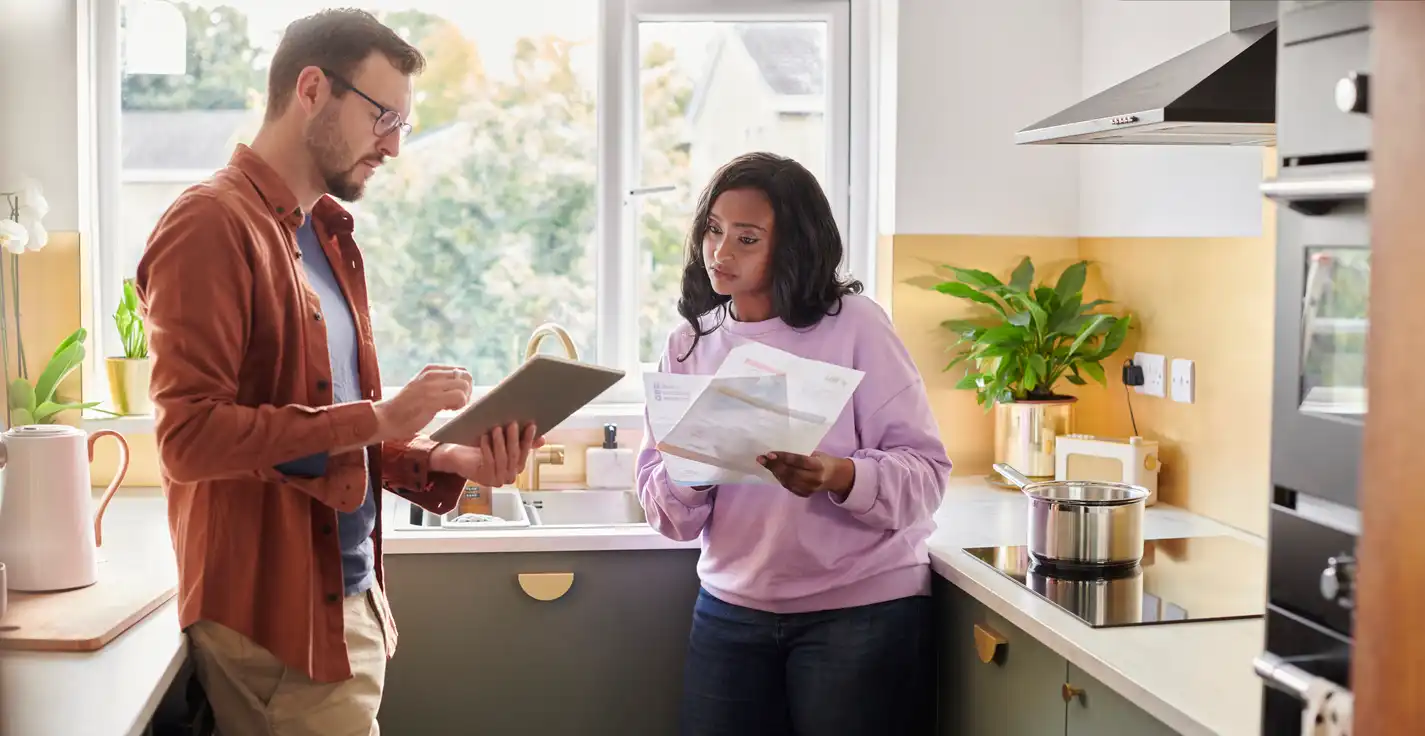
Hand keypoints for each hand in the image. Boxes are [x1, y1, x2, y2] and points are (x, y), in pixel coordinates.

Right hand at [373, 365, 472, 442]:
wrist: (386, 418)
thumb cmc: (405, 408)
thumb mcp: (422, 388)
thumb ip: (438, 384)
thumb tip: (462, 386)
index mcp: (430, 370)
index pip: (461, 371)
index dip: (464, 385)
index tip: (455, 398)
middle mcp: (431, 374)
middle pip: (466, 376)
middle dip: (467, 392)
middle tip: (456, 404)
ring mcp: (431, 386)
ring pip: (464, 386)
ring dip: (463, 400)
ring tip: (450, 408)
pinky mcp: (432, 399)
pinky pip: (459, 397)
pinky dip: (459, 406)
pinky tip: (447, 411)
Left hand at [430, 422, 544, 486]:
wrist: (459, 458)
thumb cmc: (481, 448)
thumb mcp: (503, 443)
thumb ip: (521, 442)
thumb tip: (542, 439)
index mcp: (517, 467)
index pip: (525, 452)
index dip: (529, 439)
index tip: (531, 425)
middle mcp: (510, 476)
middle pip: (514, 455)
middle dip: (514, 438)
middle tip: (513, 423)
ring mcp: (498, 480)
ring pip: (502, 459)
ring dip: (500, 442)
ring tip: (497, 428)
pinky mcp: (485, 479)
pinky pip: (488, 462)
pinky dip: (487, 448)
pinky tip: (485, 437)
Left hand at [757, 451, 855, 499]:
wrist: (835, 477)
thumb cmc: (823, 460)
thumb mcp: (816, 454)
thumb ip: (801, 454)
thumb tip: (779, 452)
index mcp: (819, 465)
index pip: (799, 461)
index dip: (784, 458)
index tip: (769, 454)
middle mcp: (814, 479)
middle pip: (790, 472)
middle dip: (774, 465)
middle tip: (761, 458)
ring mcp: (809, 488)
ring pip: (787, 481)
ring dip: (775, 472)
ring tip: (765, 463)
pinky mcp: (805, 494)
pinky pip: (789, 486)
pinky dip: (780, 478)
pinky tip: (774, 471)